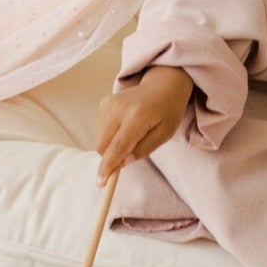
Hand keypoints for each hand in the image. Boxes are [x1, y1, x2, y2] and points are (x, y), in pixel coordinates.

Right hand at [95, 66, 193, 183]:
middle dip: (110, 158)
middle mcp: (118, 107)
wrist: (162, 83)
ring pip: (100, 139)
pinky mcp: (104, 103)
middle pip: (102, 145)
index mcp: (137, 115)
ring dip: (111, 146)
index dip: (108, 166)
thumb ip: (143, 150)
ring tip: (132, 135)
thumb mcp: (164, 134)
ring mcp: (108, 103)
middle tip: (128, 157)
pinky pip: (100, 130)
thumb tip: (122, 164)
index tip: (101, 183)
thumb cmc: (167, 110)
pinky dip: (110, 136)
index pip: (118, 145)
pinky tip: (125, 126)